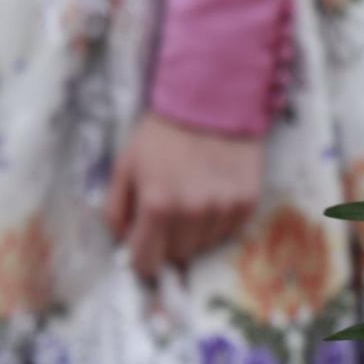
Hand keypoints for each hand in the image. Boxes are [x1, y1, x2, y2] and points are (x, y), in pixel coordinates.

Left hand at [105, 113, 263, 279]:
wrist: (213, 102)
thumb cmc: (163, 135)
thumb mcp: (126, 166)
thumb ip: (116, 209)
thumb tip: (123, 243)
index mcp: (158, 206)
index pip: (147, 261)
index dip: (142, 260)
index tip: (143, 250)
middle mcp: (193, 213)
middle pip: (177, 255)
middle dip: (168, 241)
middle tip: (168, 214)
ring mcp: (224, 209)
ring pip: (205, 245)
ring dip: (195, 232)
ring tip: (192, 199)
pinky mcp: (248, 203)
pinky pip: (228, 231)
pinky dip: (218, 222)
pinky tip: (213, 195)